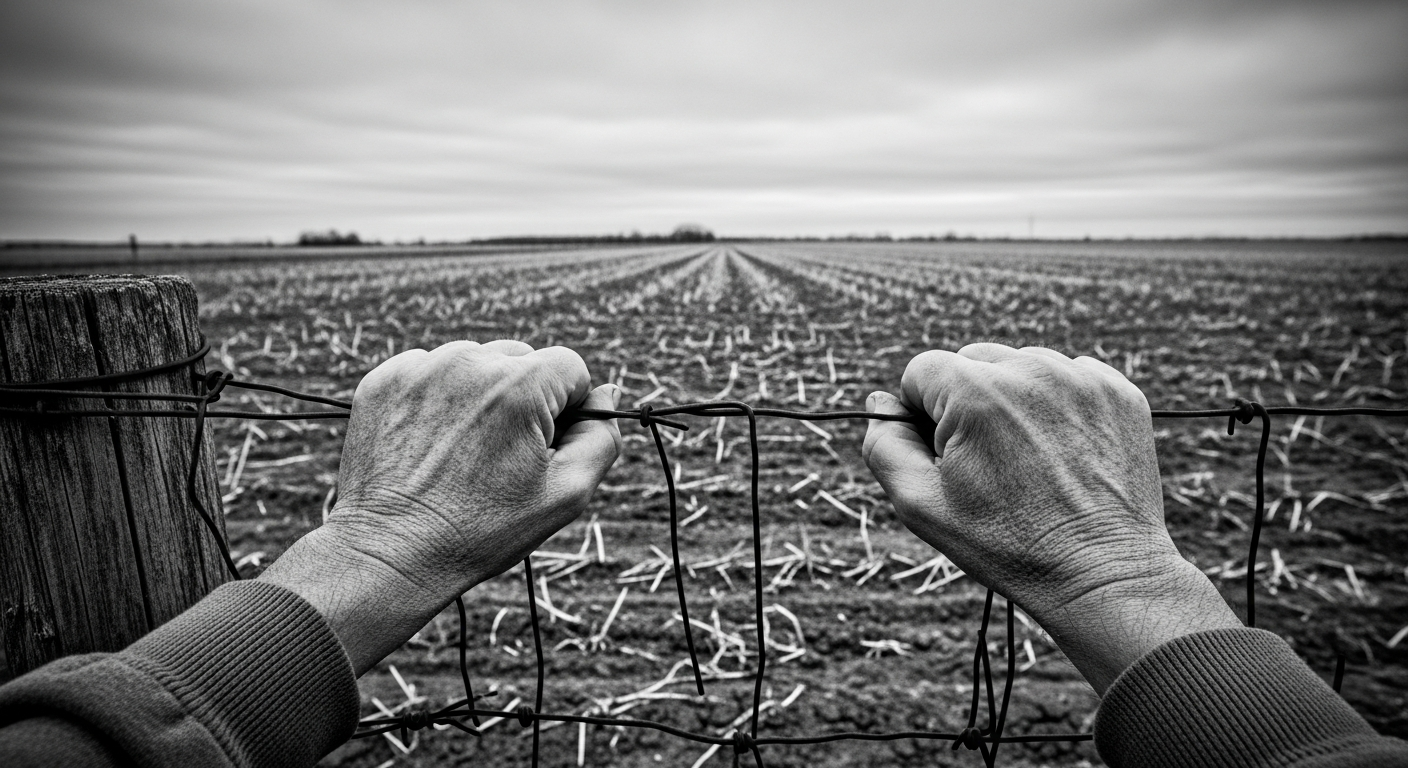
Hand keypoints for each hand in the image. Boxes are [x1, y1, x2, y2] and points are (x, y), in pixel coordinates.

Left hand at [261, 340, 620, 673]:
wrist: (391, 553)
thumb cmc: (483, 530)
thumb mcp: (566, 495)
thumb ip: (600, 437)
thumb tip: (607, 394)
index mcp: (520, 385)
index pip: (570, 367)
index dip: (569, 408)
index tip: (545, 446)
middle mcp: (469, 362)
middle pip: (522, 358)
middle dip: (525, 398)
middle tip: (504, 455)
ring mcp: (421, 369)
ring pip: (476, 362)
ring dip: (481, 394)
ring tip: (465, 452)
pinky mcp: (384, 381)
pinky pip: (431, 371)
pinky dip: (439, 398)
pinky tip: (433, 444)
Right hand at [863, 343, 1237, 693]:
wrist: (1101, 574)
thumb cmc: (1006, 546)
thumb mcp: (920, 505)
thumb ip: (884, 444)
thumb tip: (881, 400)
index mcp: (976, 393)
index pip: (922, 371)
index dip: (923, 416)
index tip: (948, 456)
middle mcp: (1031, 371)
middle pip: (972, 361)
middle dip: (967, 402)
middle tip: (988, 463)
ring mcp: (1081, 379)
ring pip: (1020, 366)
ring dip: (1013, 399)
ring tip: (1028, 459)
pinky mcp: (1118, 392)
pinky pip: (1068, 377)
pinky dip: (1057, 405)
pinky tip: (1061, 451)